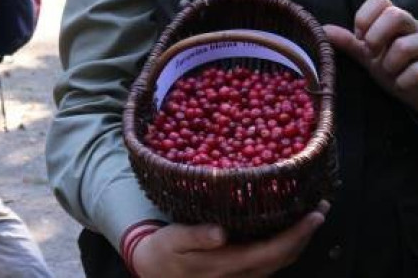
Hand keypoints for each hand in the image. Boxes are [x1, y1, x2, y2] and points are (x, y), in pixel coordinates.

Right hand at [130, 203, 326, 277]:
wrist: (155, 273)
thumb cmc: (164, 253)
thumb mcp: (173, 241)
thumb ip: (196, 237)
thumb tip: (221, 232)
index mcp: (229, 264)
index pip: (274, 250)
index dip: (298, 234)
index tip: (315, 215)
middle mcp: (243, 274)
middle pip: (285, 257)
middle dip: (307, 233)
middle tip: (321, 206)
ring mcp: (245, 277)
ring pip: (282, 260)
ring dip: (300, 239)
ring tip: (311, 215)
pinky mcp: (242, 274)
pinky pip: (272, 260)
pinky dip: (286, 244)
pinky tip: (288, 228)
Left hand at [324, 0, 417, 110]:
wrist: (417, 92)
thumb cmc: (395, 70)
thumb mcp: (369, 56)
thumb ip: (350, 42)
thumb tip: (323, 29)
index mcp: (396, 21)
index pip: (380, 0)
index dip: (364, 17)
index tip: (360, 37)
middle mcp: (415, 28)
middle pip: (396, 15)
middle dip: (375, 37)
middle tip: (372, 53)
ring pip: (405, 46)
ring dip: (389, 65)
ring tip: (390, 72)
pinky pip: (417, 71)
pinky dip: (403, 81)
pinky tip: (402, 84)